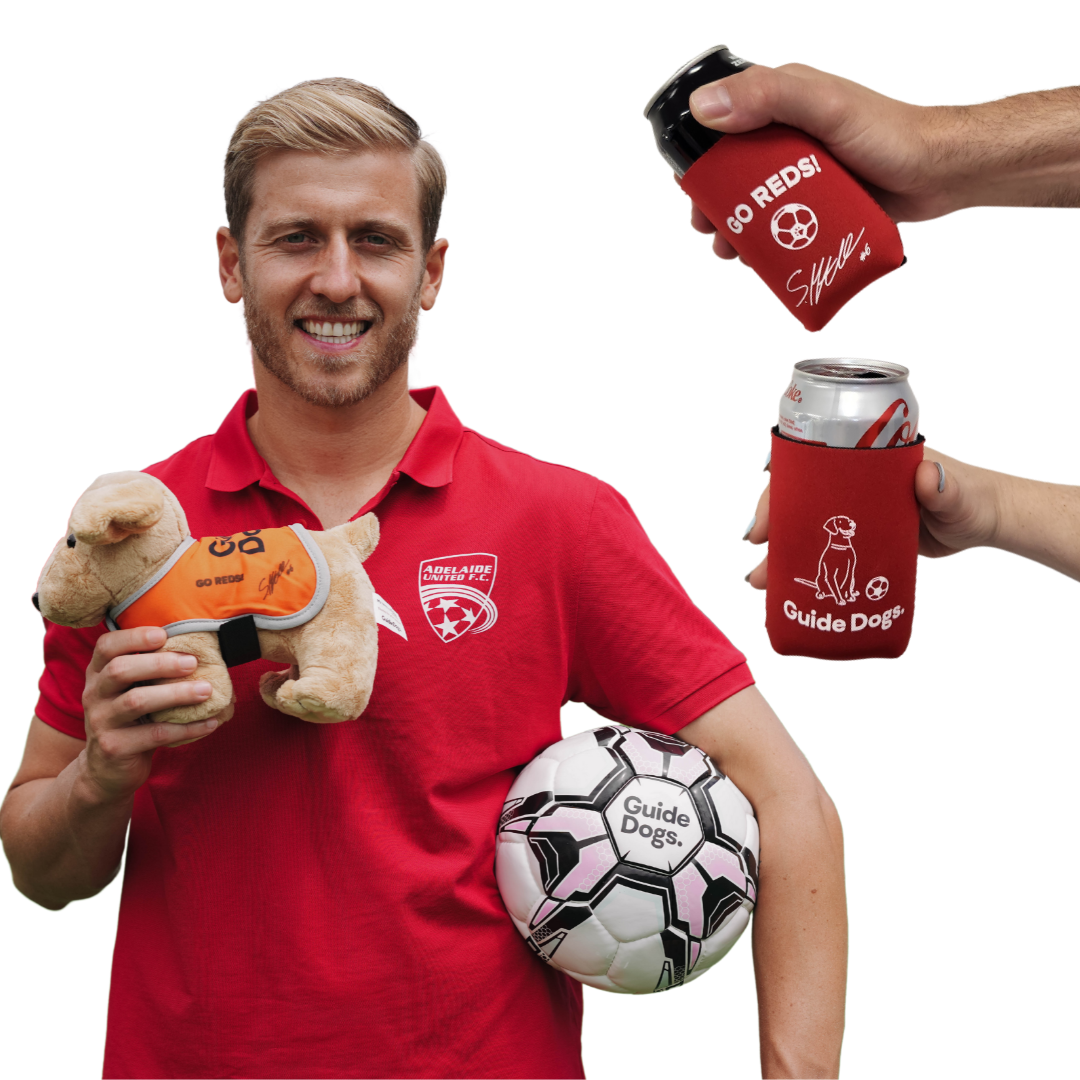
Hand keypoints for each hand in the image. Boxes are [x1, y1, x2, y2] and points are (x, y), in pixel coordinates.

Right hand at [80, 626, 220, 802]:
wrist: (107, 769)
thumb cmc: (131, 720)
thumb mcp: (132, 691)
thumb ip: (152, 671)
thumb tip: (203, 652)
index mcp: (98, 674)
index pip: (106, 646)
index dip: (133, 637)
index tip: (164, 634)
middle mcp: (94, 694)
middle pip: (120, 670)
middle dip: (160, 664)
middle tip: (192, 663)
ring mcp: (100, 722)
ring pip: (136, 701)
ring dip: (176, 694)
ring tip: (206, 691)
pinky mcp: (114, 748)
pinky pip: (155, 734)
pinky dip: (186, 728)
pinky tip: (209, 723)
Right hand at [687, 64, 1079, 255]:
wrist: (939, 173)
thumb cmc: (889, 134)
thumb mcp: (824, 108)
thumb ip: (768, 97)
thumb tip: (705, 108)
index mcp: (782, 101)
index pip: (722, 121)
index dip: (699, 154)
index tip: (688, 185)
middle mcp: (787, 134)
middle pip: (731, 169)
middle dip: (712, 201)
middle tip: (708, 227)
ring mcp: (801, 170)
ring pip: (752, 200)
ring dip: (734, 227)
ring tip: (732, 251)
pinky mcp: (816, 202)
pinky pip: (778, 221)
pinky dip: (763, 240)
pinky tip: (759, 258)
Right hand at [743, 450, 998, 588]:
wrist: (984, 521)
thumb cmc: (971, 497)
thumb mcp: (956, 492)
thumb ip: (943, 486)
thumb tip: (927, 473)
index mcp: (865, 460)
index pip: (810, 466)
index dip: (781, 488)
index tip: (768, 516)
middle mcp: (853, 481)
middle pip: (799, 498)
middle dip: (773, 523)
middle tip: (757, 549)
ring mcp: (856, 509)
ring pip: (808, 526)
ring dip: (782, 551)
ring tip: (760, 581)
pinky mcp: (862, 535)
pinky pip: (825, 547)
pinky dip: (805, 564)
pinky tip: (787, 584)